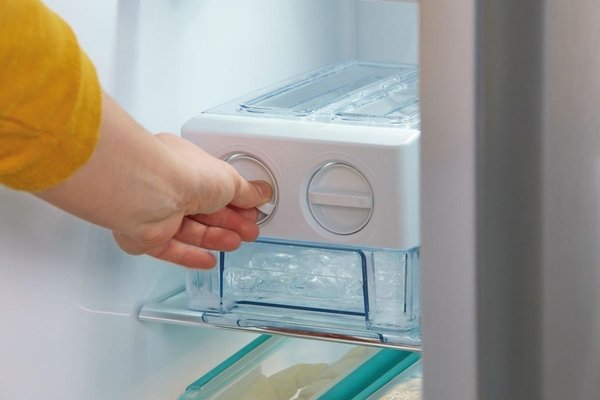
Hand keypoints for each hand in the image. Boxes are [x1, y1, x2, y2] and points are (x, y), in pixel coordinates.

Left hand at [114, 133, 272, 268]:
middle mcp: (168, 187)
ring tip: (235, 243)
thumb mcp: (230, 180)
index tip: (251, 209)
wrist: (152, 193)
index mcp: (185, 165)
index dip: (234, 199)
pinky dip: (191, 256)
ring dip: (215, 238)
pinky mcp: (148, 236)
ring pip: (190, 230)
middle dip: (229, 221)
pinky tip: (207, 260)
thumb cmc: (184, 174)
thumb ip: (246, 191)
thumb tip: (260, 193)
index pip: (213, 185)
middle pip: (203, 209)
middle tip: (248, 230)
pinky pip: (171, 249)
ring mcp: (157, 212)